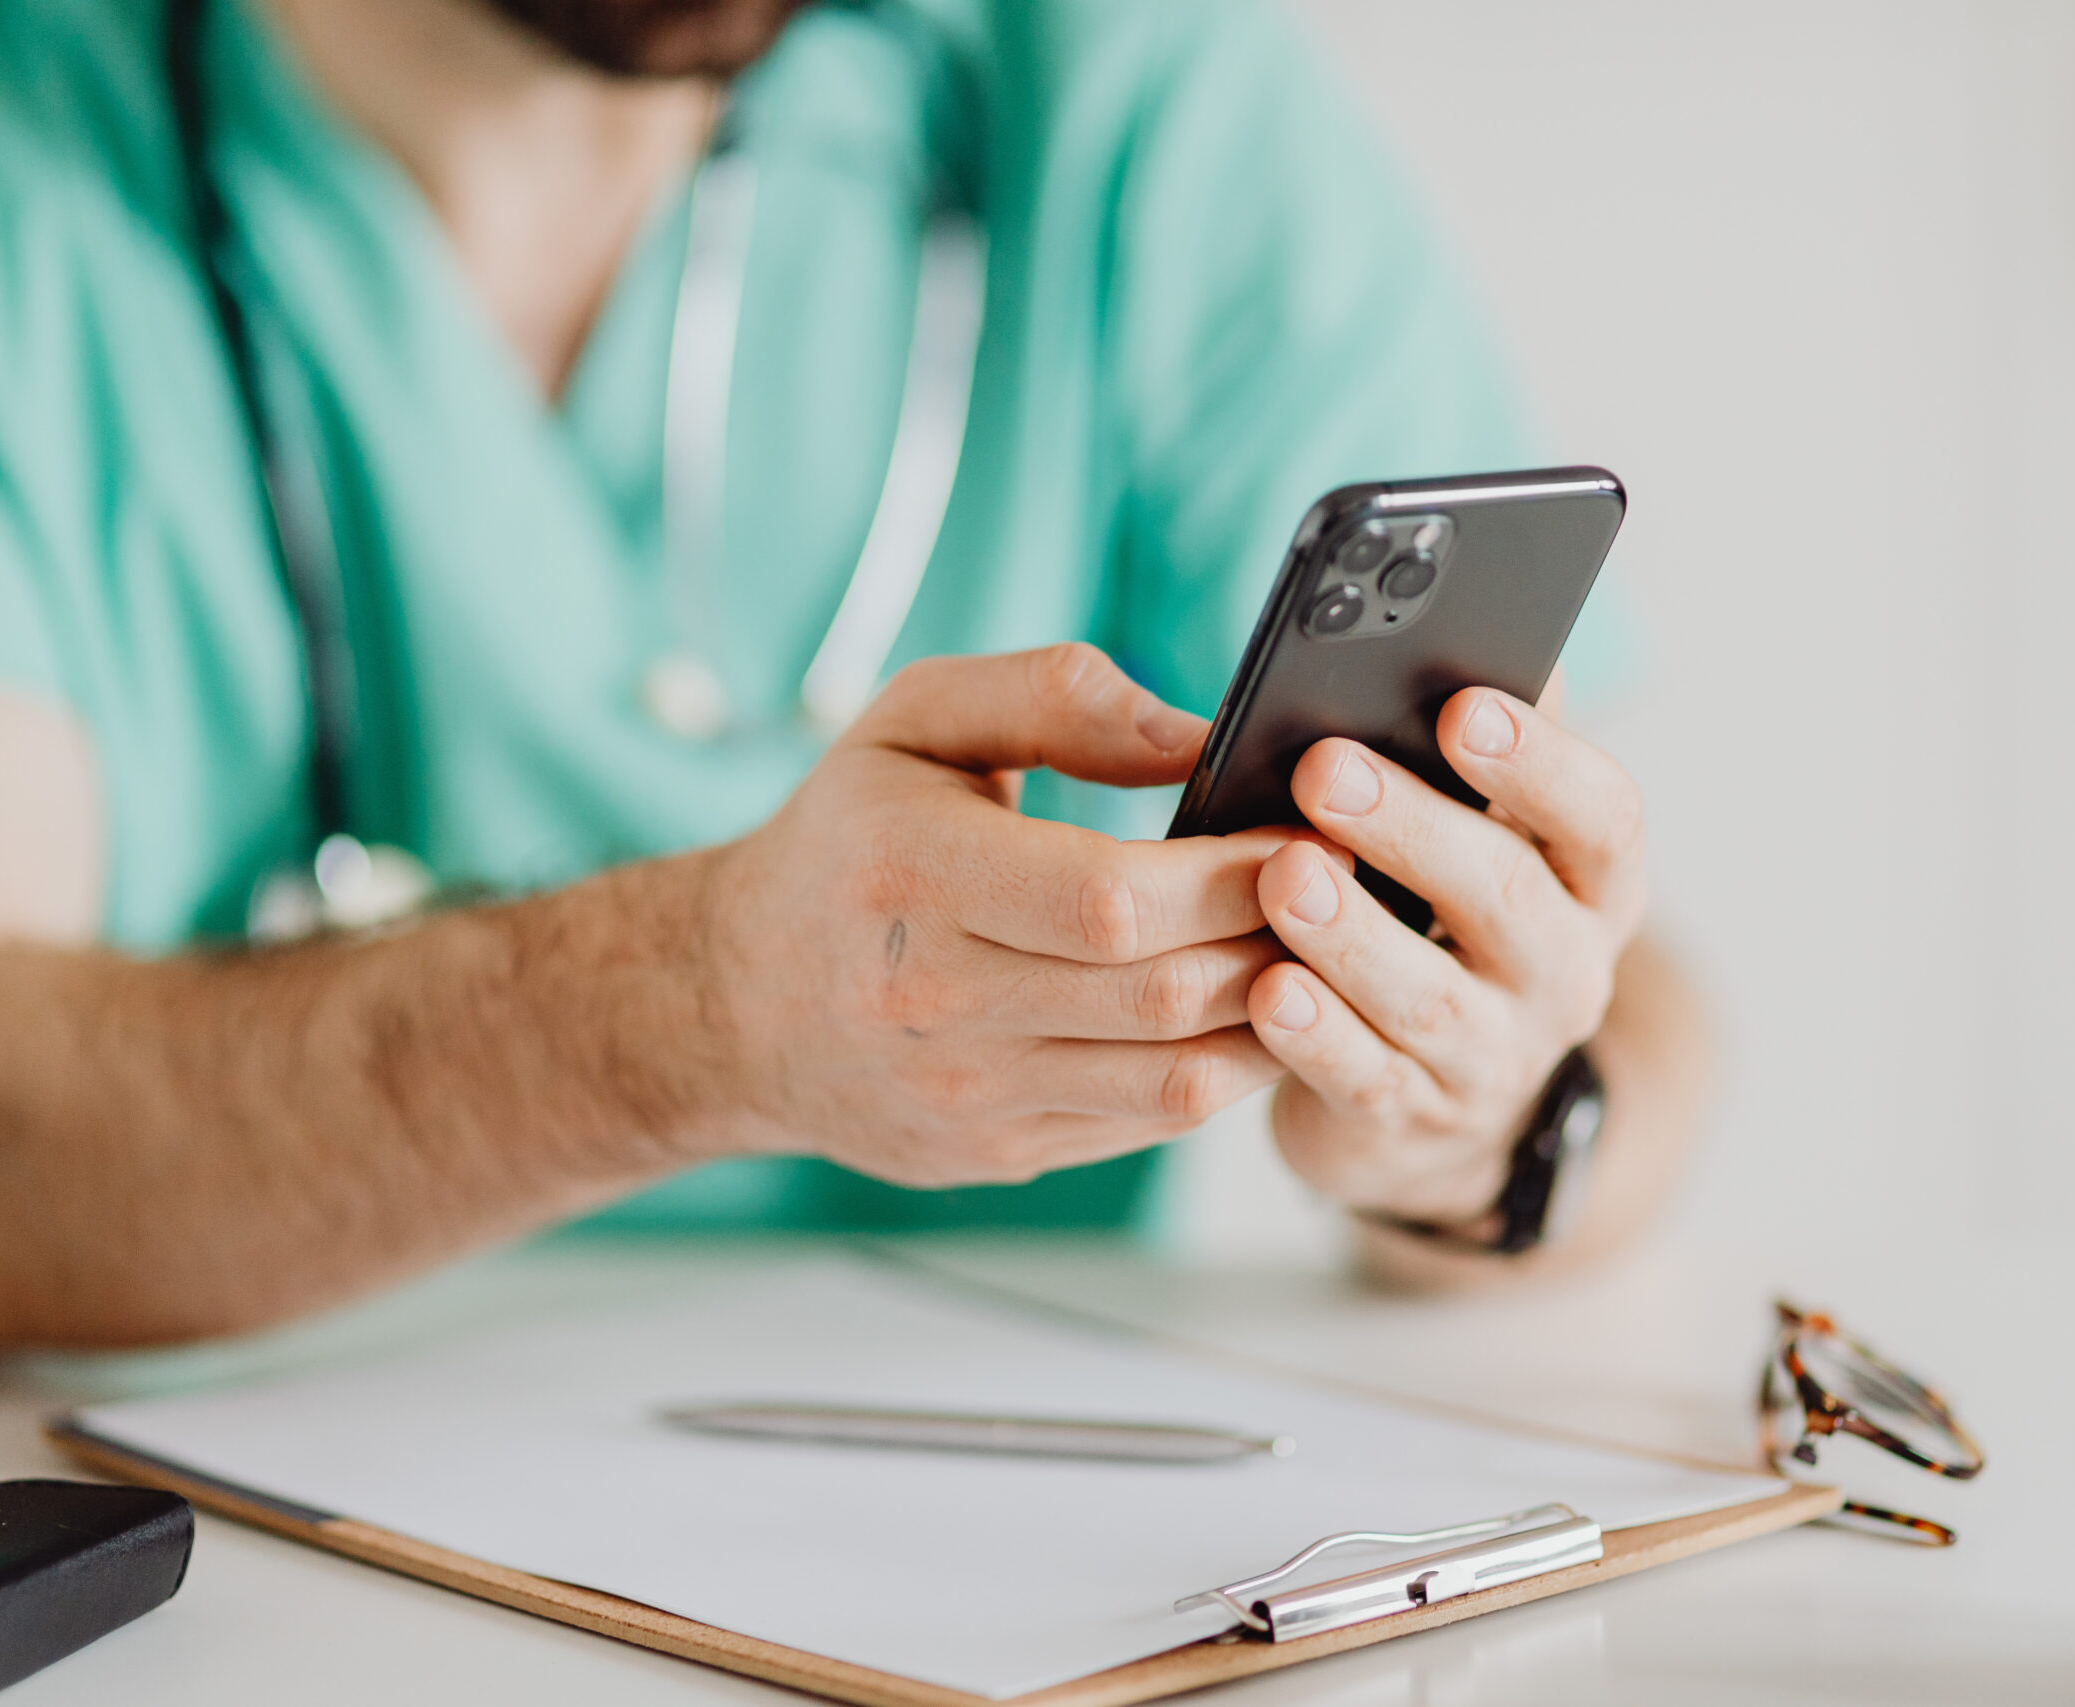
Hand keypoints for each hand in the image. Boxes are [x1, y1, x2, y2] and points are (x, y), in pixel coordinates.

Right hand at [697, 644, 1298, 1185]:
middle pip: (1162, 992)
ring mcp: (966, 1093)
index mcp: (912, 874)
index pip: (1114, 898)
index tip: (1304, 833)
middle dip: (1278, 939)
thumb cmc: (844, 842)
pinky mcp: (997, 1150)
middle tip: (1342, 889)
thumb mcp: (915, 721)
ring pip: (1176, 1078)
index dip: (1234, 872)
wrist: (732, 1002)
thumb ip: (1055, 696)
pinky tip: (1251, 1010)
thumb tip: (1198, 732)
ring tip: (1315, 952)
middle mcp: (933, 999)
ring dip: (1272, 1017)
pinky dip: (1224, 1068)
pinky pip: (1150, 1123)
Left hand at [1248, 686, 1646, 1223]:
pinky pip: (1365, 1080)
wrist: (1433, 1109)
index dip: (1540, 763)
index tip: (1462, 707)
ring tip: (1282, 875)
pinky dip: (1316, 1039)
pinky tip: (1265, 991)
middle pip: (1507, 898)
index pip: (1602, 817)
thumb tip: (1439, 636)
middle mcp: (1563, 972)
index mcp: (1589, 883)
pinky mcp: (1411, 1121)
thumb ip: (1469, 750)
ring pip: (1431, 997)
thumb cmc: (1436, 921)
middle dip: (1413, 829)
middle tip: (1323, 768)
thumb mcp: (1478, 836)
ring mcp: (1494, 1059)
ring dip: (1352, 934)